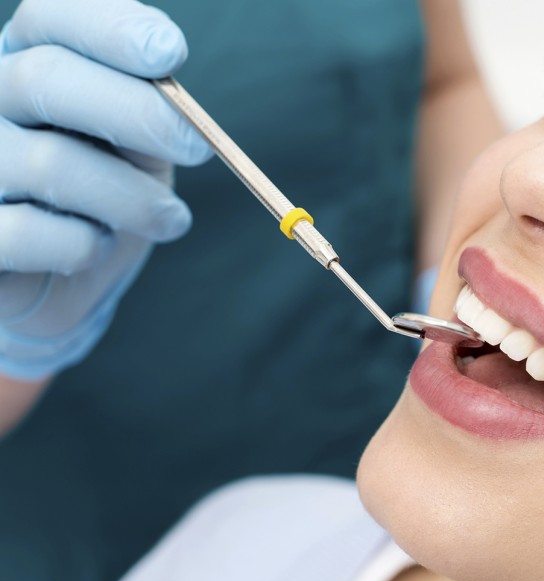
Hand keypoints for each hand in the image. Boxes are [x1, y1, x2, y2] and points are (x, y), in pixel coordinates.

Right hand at [0, 0, 210, 379]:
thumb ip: (150, 112)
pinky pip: (30, 233)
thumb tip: (181, 111)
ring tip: (171, 218)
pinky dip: (82, 245)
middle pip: (46, 78)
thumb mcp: (136, 142)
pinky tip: (97, 245)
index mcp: (24, 60)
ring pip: (50, 163)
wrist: (61, 271)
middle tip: (198, 148)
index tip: (171, 54)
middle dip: (137, 111)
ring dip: (132, 197)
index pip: (53, 17)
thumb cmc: (106, 190)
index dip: (112, 30)